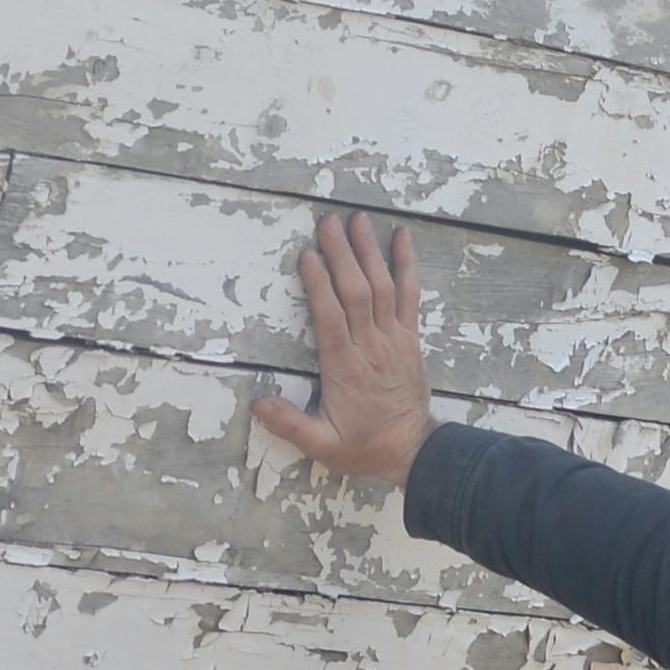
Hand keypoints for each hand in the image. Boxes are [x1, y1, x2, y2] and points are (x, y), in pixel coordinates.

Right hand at [250, 210, 435, 490]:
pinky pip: (411, 295)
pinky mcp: (410, 337)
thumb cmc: (363, 445)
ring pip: (383, 287)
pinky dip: (406, 265)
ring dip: (369, 252)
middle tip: (328, 222)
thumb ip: (291, 425)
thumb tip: (258, 404)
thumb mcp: (323, 446)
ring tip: (358, 220)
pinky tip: (402, 238)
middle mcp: (371, 347)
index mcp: (344, 368)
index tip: (306, 255)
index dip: (318, 284)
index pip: (330, 317)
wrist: (412, 450)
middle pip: (356, 292)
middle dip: (341, 255)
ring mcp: (394, 338)